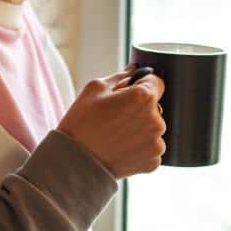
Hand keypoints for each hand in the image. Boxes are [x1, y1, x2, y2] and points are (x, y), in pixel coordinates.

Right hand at [56, 63, 166, 178]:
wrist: (75, 161)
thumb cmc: (82, 122)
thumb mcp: (95, 89)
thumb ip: (120, 76)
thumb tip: (134, 70)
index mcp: (144, 97)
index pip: (156, 82)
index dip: (140, 84)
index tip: (126, 93)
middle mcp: (156, 119)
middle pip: (154, 106)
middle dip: (139, 108)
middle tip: (115, 117)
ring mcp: (156, 142)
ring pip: (153, 128)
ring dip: (140, 128)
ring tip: (116, 134)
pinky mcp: (153, 161)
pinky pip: (151, 147)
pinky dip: (139, 147)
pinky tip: (120, 147)